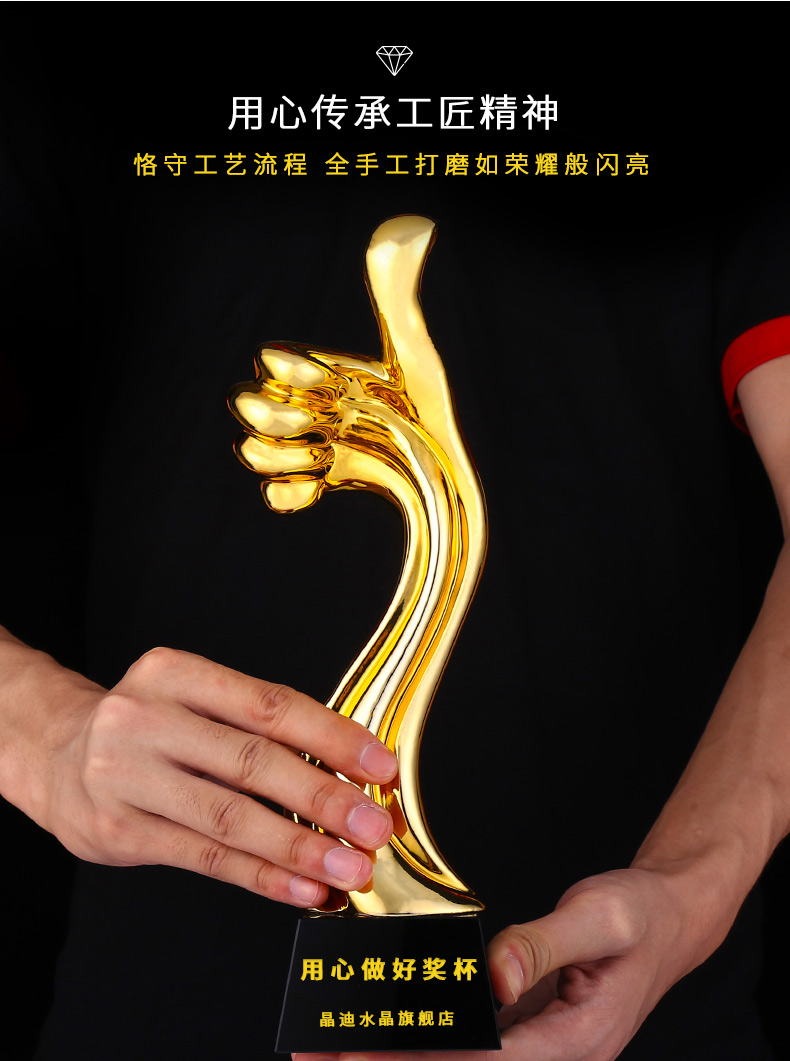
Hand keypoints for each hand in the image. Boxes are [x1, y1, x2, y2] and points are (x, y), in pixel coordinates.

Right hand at [22, 645, 397, 906]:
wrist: (57, 754)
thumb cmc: (147, 727)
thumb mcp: (194, 701)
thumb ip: (259, 727)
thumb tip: (348, 768)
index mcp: (177, 674)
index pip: (269, 705)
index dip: (331, 737)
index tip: (378, 765)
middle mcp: (147, 718)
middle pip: (252, 762)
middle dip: (323, 798)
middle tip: (372, 825)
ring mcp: (127, 776)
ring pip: (229, 817)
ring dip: (299, 848)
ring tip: (348, 866)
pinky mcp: (119, 831)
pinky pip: (204, 858)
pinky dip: (261, 876)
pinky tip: (300, 888)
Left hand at [294, 867, 711, 1060]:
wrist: (668, 916)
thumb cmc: (641, 915)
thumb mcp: (599, 917)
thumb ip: (544, 943)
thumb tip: (492, 975)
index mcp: (578, 1040)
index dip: (425, 1058)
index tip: (365, 1050)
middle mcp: (557, 1055)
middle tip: (323, 1056)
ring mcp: (541, 1045)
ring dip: (402, 1052)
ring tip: (336, 1047)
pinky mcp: (529, 1028)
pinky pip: (473, 1042)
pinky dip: (427, 1035)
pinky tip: (389, 1025)